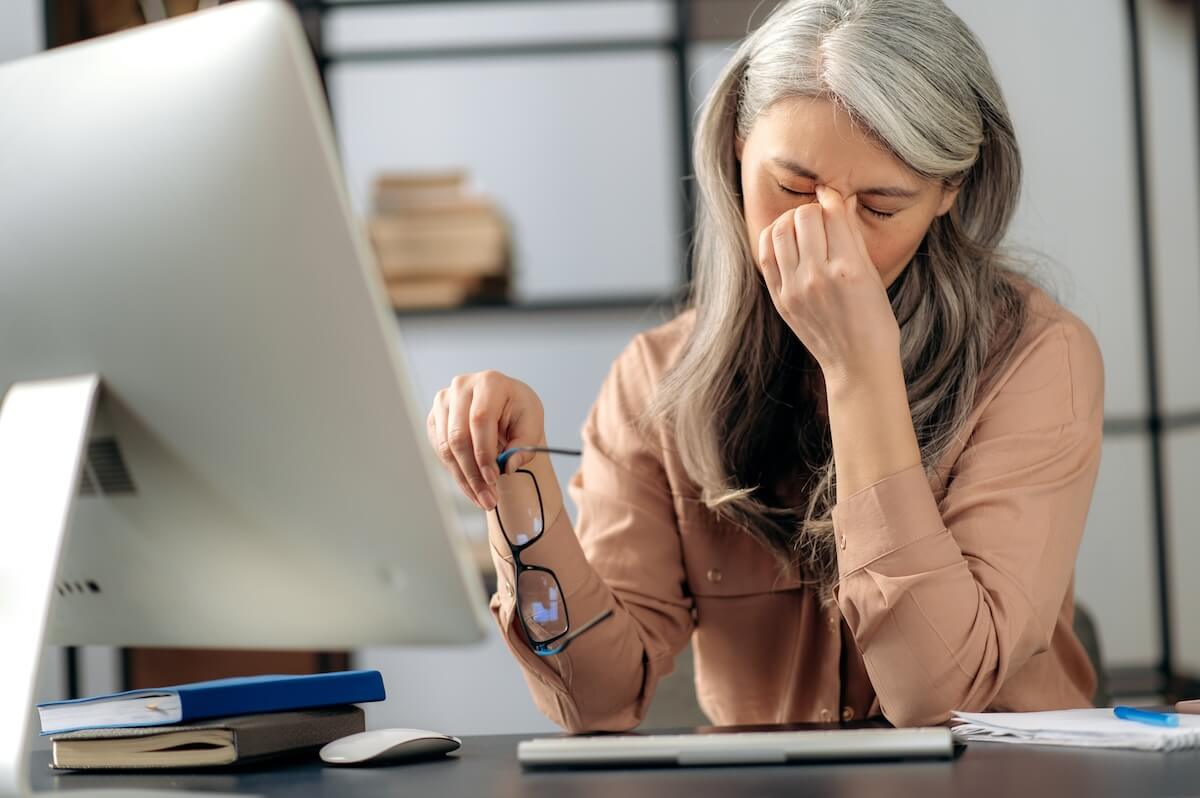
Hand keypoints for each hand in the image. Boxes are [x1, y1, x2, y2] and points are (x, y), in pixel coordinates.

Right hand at [426, 371, 545, 510]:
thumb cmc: (519, 411)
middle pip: (458, 437)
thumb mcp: (532, 424)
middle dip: (473, 473)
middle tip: (488, 499)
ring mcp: (443, 402)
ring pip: (446, 448)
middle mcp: (461, 387)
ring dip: (464, 479)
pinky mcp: (435, 418)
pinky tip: (472, 487)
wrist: (504, 404)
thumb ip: (525, 445)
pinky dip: (456, 473)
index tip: (494, 478)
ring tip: (483, 499)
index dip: (484, 452)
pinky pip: (441, 451)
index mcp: (489, 382)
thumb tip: (508, 466)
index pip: (479, 420)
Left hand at [756, 185, 899, 382]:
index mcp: (849, 269)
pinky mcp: (779, 299)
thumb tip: (840, 199)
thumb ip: (852, 235)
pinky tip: (786, 240)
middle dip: (812, 208)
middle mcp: (818, 277)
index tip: (833, 196)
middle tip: (820, 217)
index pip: (832, 212)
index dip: (832, 198)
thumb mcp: (872, 274)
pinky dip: (773, 239)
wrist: (857, 363)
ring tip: (802, 226)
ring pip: (779, 231)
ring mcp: (794, 289)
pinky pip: (765, 255)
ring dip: (790, 220)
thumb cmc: (874, 319)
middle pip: (803, 216)